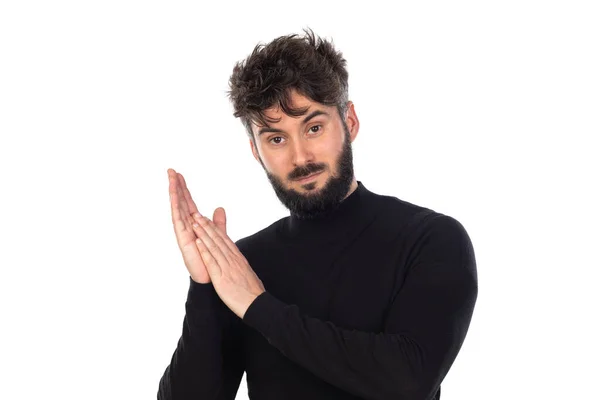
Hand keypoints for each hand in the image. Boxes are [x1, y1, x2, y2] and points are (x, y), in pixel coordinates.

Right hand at [167, 168, 226, 283]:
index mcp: (194, 223)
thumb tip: (219, 208)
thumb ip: (218, 222)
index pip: (188, 201)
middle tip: (171, 170)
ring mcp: (184, 231)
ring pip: (177, 208)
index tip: (179, 174)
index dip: (184, 188)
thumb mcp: (218, 235)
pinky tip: (174, 197)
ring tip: (171, 179)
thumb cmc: (211, 258)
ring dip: (174, 193)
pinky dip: (176, 208)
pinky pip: (178, 220)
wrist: (211, 276)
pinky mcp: (183, 239)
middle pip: (180, 201)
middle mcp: (187, 225)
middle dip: (175, 186)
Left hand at [190, 213, 265, 317]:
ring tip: (194, 223)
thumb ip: (240, 265)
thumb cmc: (252, 293)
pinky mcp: (222, 278)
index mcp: (239, 259)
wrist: (257, 305)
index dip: (214, 228)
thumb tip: (238, 261)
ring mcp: (228, 268)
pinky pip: (212, 262)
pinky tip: (198, 243)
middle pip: (218, 239)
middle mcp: (233, 260)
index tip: (207, 219)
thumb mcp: (247, 274)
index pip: (225, 240)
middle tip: (197, 214)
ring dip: (203, 234)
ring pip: (214, 247)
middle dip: (207, 226)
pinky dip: (204, 251)